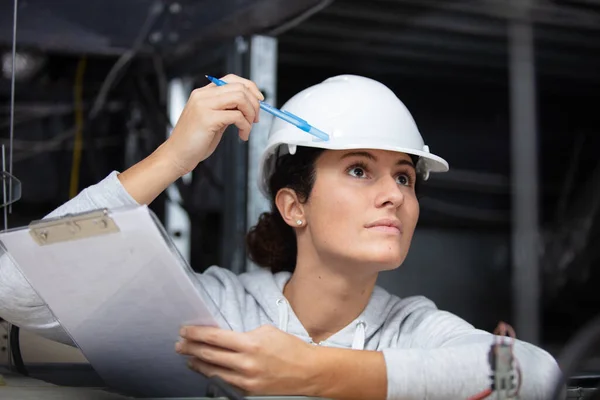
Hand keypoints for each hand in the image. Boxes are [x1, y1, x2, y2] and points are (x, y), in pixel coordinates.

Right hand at [160, 74, 263, 176]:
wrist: (176, 155)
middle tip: (255, 119)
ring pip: (240, 98)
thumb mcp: (212, 120)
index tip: (259, 100)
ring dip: (250, 113)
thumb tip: (248, 106)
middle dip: (254, 103)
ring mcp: (204, 105)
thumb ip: (226, 110)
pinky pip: (236, 116)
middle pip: (239, 87)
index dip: (250, 87)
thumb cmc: (193, 142)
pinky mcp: (207, 118)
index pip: (231, 79)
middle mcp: (203, 96)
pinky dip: (245, 126)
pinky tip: (242, 135)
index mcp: (203, 94)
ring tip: (248, 127)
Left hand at [176, 324, 318, 395]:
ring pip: (213, 371)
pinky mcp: (248, 391)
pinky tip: (206, 369)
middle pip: (209, 354)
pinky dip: (212, 374)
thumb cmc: (290, 348)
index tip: (185, 330)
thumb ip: (244, 334)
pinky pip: (224, 382)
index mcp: (250, 344)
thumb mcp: (267, 331)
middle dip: (191, 348)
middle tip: (179, 343)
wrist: (308, 372)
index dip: (196, 334)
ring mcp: (246, 380)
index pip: (215, 338)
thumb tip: (226, 338)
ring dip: (197, 362)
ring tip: (187, 357)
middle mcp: (245, 363)